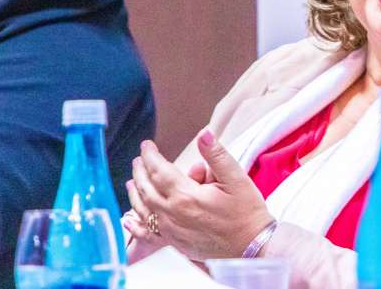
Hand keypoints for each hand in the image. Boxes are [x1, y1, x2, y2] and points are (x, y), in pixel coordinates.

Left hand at [126, 129, 273, 260]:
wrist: (252, 247)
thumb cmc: (247, 213)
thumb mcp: (236, 178)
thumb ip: (216, 155)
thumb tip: (204, 134)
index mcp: (186, 196)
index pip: (159, 170)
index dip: (150, 155)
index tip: (147, 145)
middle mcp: (173, 214)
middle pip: (147, 188)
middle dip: (140, 171)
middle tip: (139, 159)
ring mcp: (171, 231)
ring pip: (143, 209)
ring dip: (135, 193)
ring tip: (131, 181)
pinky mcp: (175, 244)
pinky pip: (147, 234)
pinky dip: (135, 225)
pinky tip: (128, 219)